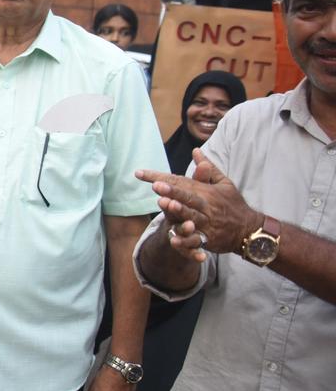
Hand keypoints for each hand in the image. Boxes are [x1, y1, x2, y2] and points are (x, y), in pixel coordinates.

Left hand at [135, 148, 259, 258]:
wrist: (249, 229)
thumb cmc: (233, 204)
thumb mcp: (224, 184)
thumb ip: (208, 169)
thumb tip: (196, 151)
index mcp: (206, 191)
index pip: (179, 181)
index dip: (160, 177)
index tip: (140, 173)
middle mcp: (206, 205)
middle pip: (187, 196)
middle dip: (172, 190)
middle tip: (155, 185)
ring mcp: (207, 222)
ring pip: (192, 215)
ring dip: (178, 210)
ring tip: (163, 203)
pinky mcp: (209, 238)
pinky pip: (196, 239)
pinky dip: (186, 239)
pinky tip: (173, 238)